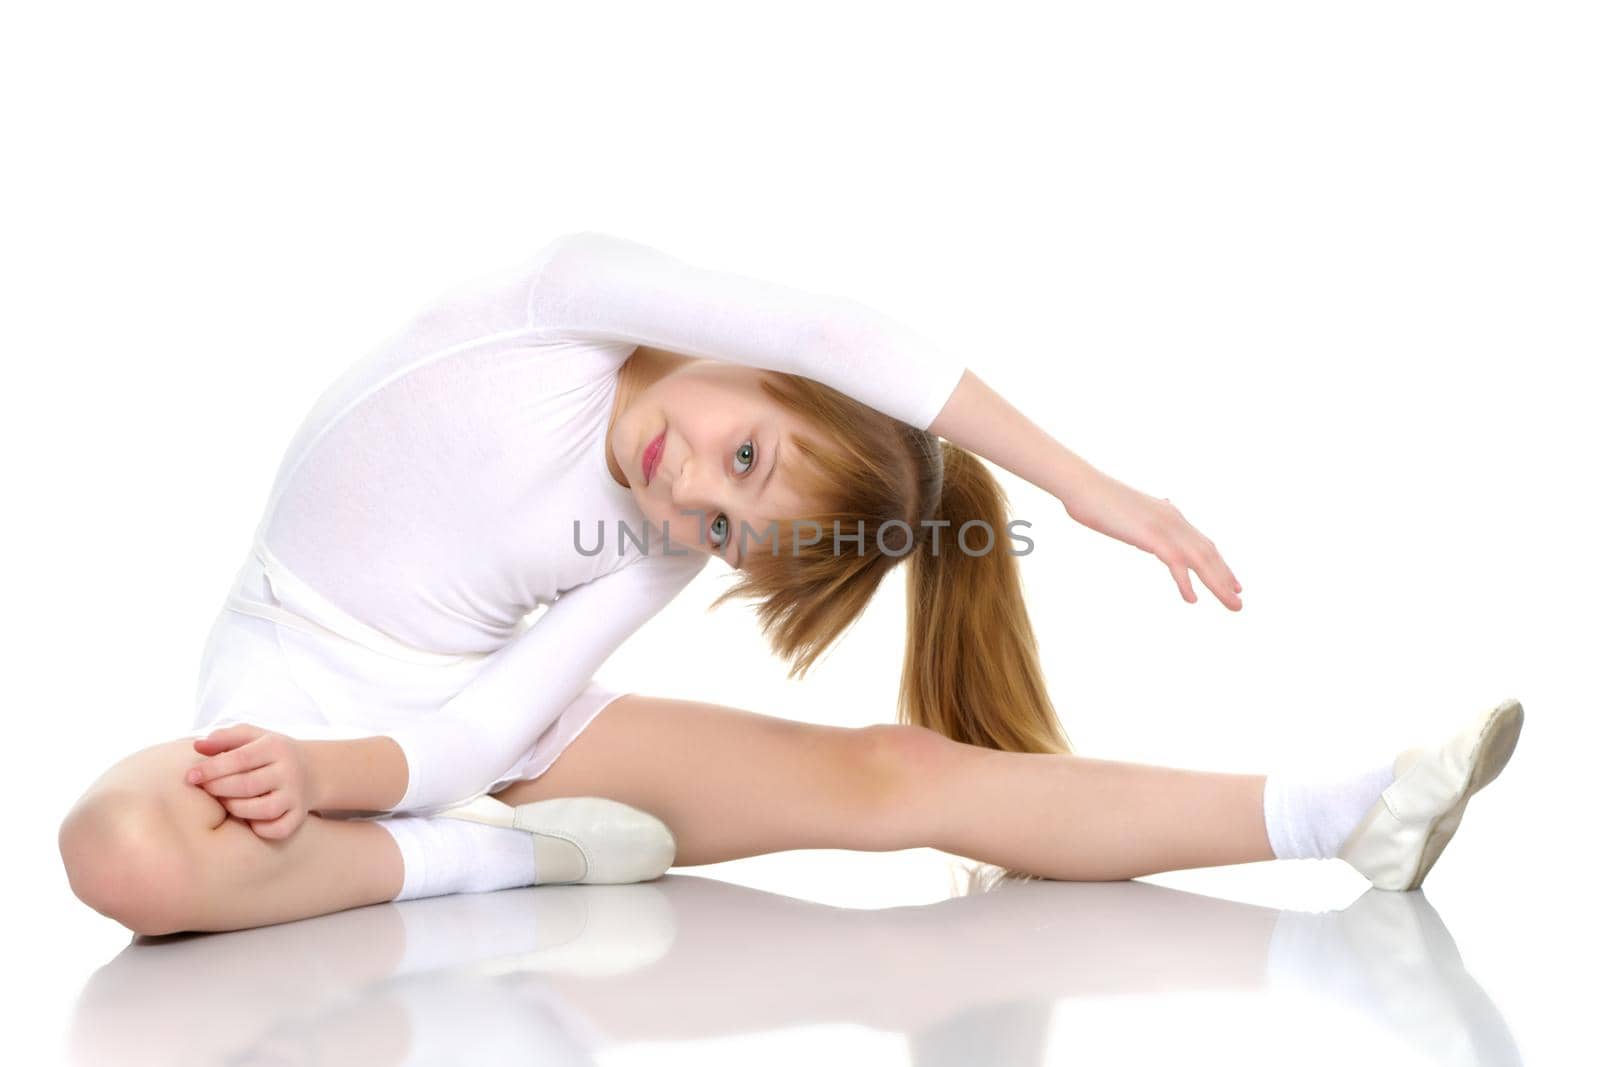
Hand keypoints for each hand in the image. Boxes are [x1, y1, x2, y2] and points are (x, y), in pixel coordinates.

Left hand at [187, 724, 320, 839]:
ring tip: (225, 802)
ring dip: (236, 809)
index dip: (211, 769)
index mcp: (276, 747)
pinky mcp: (299, 816)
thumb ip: (224, 737)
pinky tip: (248, 820)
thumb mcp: (252, 737)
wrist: (312, 769)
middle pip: (248, 786)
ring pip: (263, 810)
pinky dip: (260, 829)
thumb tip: (197, 745)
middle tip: (205, 789)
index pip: (240, 759)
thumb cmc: (270, 754)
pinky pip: (278, 829)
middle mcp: (289, 771)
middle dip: (219, 789)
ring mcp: (296, 796)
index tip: (190, 776)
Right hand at [1063, 475, 1243, 610]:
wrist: (1082, 485)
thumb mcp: (1127, 509)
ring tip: (1232, 605)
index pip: (1203, 543)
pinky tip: (1192, 600)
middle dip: (1226, 578)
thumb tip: (1153, 517)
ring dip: (1219, 585)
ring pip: (1201, 561)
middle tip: (1238, 601)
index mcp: (1169, 513)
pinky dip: (1186, 583)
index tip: (1232, 583)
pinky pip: (1176, 563)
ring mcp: (1164, 527)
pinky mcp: (1151, 536)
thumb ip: (1144, 517)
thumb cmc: (1096, 498)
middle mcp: (1174, 519)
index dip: (1220, 565)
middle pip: (1209, 553)